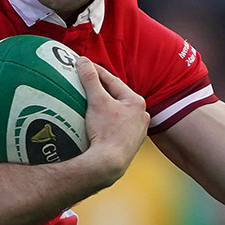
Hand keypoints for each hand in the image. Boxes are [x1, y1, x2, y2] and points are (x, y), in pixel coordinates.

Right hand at [77, 57, 148, 183]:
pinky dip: (108, 122)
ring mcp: (137, 132)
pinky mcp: (130, 145)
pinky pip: (117, 127)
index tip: (82, 65)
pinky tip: (98, 124)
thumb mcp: (96, 101)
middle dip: (101, 90)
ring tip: (90, 104)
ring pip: (117, 113)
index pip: (112, 81)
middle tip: (84, 82)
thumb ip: (90, 79)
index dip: (95, 72)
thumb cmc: (105, 131)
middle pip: (116, 97)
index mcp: (136, 102)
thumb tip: (83, 60)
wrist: (109, 164)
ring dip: (105, 107)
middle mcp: (141, 116)